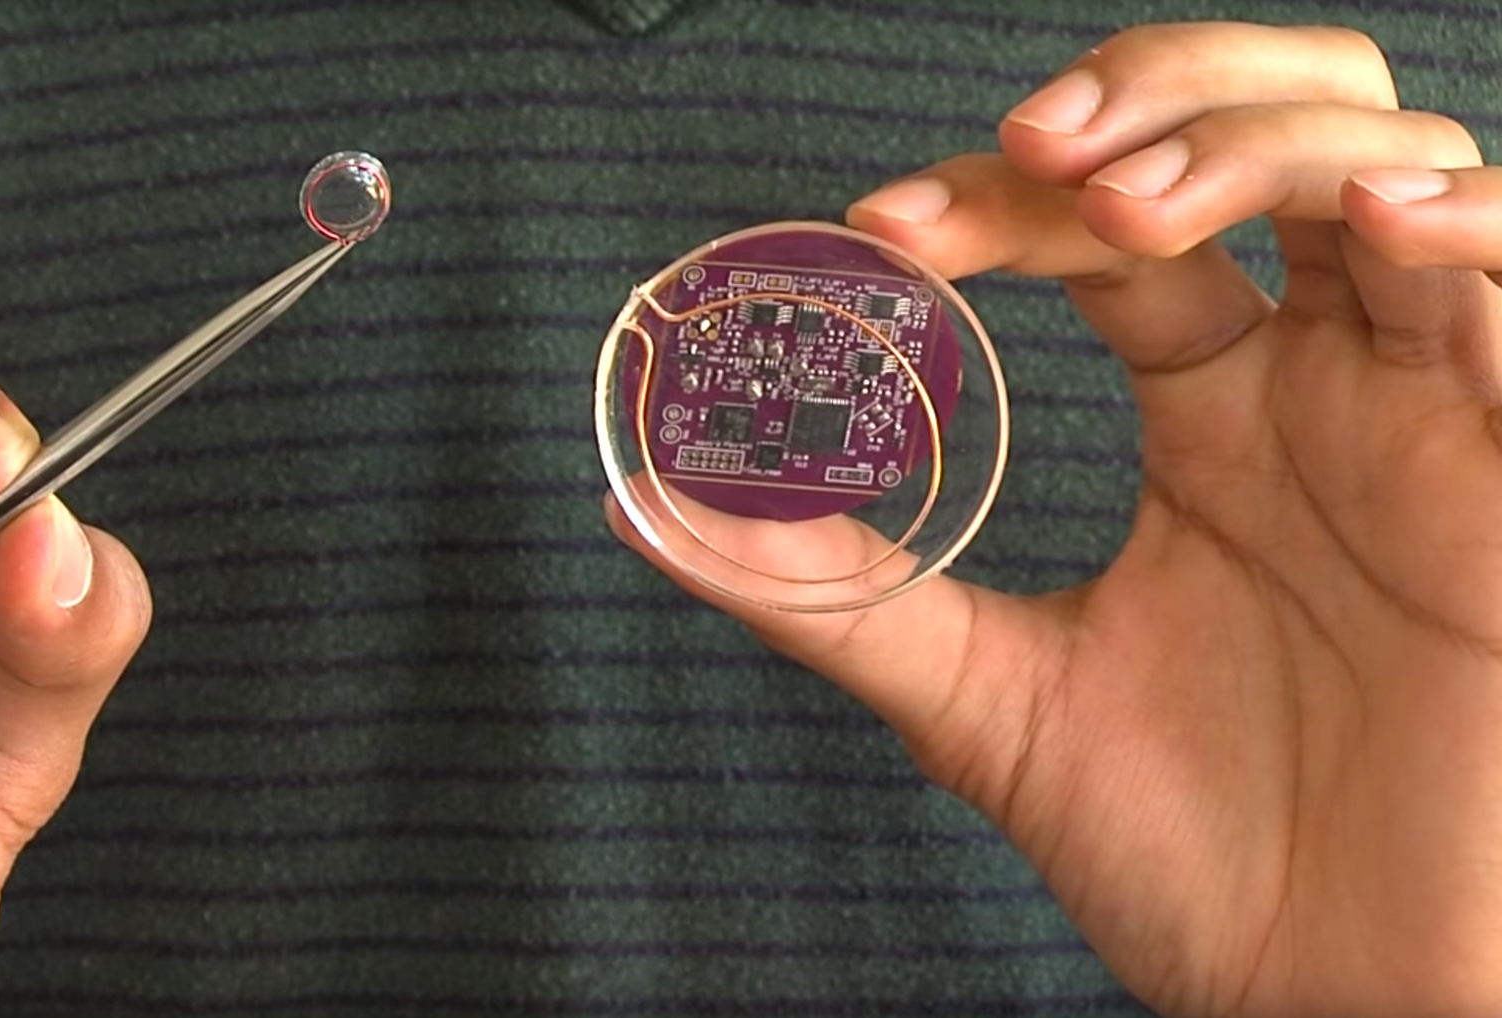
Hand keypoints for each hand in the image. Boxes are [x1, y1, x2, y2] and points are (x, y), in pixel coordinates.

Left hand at [612, 23, 1501, 1017]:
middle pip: (1253, 136)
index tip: (883, 231)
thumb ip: (832, 597)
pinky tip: (1366, 224)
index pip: (1102, 233)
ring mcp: (1426, 415)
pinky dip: (1457, 221)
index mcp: (1207, 413)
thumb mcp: (984, 703)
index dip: (999, 199)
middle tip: (1025, 155)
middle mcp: (1318, 385)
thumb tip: (646, 507)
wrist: (1338, 1003)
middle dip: (1143, 100)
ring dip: (1251, 142)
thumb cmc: (1199, 859)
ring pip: (1383, 164)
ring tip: (1124, 208)